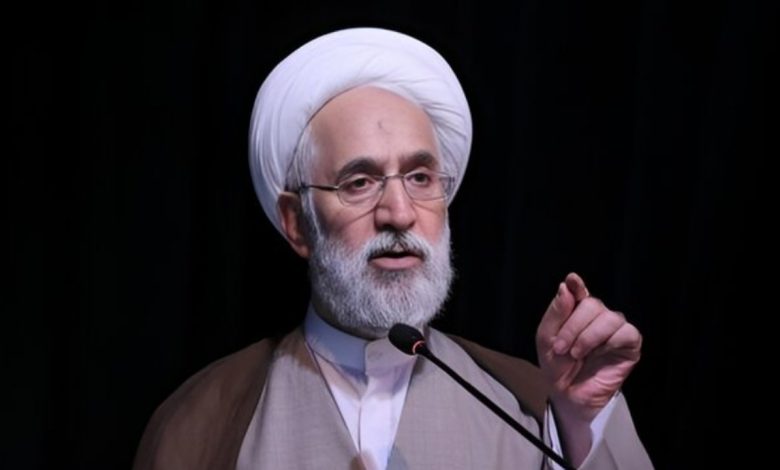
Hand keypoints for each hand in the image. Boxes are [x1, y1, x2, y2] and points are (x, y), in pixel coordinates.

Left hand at [536, 272, 641, 422]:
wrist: (568, 394)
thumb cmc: (557, 366)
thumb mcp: (546, 339)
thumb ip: (556, 313)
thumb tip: (567, 287)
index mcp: (577, 312)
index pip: (579, 291)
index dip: (577, 285)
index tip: (572, 280)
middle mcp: (598, 316)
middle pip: (592, 304)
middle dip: (572, 327)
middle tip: (561, 348)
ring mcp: (615, 329)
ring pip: (609, 317)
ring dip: (588, 337)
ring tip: (576, 354)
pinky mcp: (630, 345)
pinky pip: (626, 332)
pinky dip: (609, 341)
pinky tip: (599, 353)